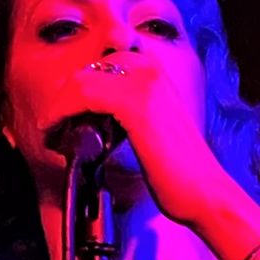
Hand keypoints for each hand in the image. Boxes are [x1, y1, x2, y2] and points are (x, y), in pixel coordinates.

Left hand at [38, 53, 229, 227]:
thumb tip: (90, 115)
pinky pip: (82, 95)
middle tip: (55, 127)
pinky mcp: (136, 103)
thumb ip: (127, 113)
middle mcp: (152, 70)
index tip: (66, 117)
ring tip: (53, 133)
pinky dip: (60, 113)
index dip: (78, 90)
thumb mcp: (154, 128)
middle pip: (87, 69)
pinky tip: (57, 133)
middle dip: (65, 97)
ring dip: (58, 107)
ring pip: (80, 79)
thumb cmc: (181, 171)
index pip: (101, 65)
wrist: (205, 193)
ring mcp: (145, 83)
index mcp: (158, 73)